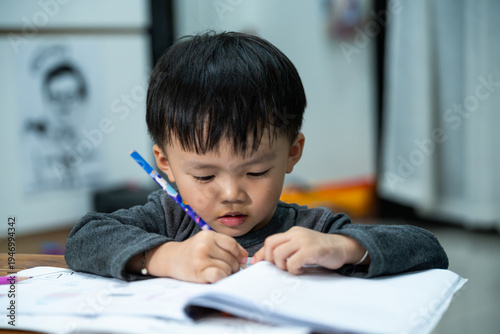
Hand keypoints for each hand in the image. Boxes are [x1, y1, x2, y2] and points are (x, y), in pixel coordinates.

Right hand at [147, 231, 247, 282]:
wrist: (170, 259)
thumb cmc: (193, 252)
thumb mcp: (208, 242)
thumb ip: (227, 246)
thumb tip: (245, 257)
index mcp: (208, 235)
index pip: (232, 245)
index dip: (239, 254)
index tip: (240, 261)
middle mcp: (204, 245)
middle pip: (231, 259)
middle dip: (232, 266)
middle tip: (225, 269)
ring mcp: (200, 258)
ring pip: (227, 269)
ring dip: (226, 274)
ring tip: (217, 272)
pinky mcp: (198, 272)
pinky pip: (218, 276)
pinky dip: (220, 278)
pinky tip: (214, 277)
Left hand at [251, 226, 367, 274]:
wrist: (342, 247)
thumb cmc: (320, 250)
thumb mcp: (300, 246)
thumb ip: (285, 250)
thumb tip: (262, 260)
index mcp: (292, 232)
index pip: (270, 241)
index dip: (262, 254)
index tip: (258, 264)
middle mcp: (296, 234)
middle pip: (270, 245)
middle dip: (271, 260)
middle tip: (282, 267)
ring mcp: (303, 241)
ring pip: (279, 254)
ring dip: (282, 266)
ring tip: (292, 269)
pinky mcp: (311, 250)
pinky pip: (292, 262)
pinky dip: (294, 270)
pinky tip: (302, 270)